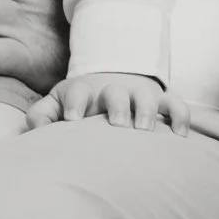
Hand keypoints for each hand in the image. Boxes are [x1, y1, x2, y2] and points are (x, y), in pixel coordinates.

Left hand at [25, 73, 187, 132]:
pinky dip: (181, 117)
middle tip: (117, 125)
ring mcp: (138, 95)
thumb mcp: (57, 103)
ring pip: (147, 97)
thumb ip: (42, 114)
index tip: (73, 119)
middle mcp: (113, 91)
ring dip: (147, 110)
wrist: (110, 82)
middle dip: (117, 106)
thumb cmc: (80, 103)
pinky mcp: (160, 101)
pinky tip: (180, 135)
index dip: (76, 103)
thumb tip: (37, 128)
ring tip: (145, 130)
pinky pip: (176, 104)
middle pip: (116, 92)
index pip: (78, 92)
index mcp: (85, 92)